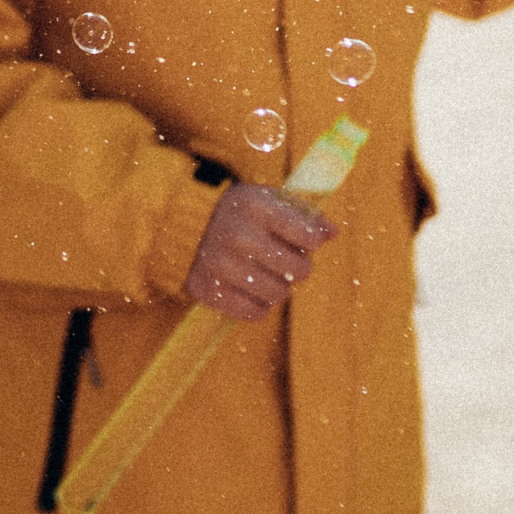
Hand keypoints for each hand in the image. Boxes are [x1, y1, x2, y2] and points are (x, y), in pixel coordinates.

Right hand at [182, 183, 337, 322]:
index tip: (302, 240)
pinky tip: (250, 289)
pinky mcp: (207, 289)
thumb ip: (303, 214)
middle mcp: (238, 235)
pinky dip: (258, 306)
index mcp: (256, 206)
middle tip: (284, 262)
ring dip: (278, 288)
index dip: (311, 241)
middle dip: (297, 268)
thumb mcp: (268, 201)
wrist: (181, 224)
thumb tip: (332, 233)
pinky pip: (254, 313)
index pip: (308, 236)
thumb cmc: (238, 213)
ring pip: (278, 295)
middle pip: (298, 271)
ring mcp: (220, 264)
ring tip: (265, 275)